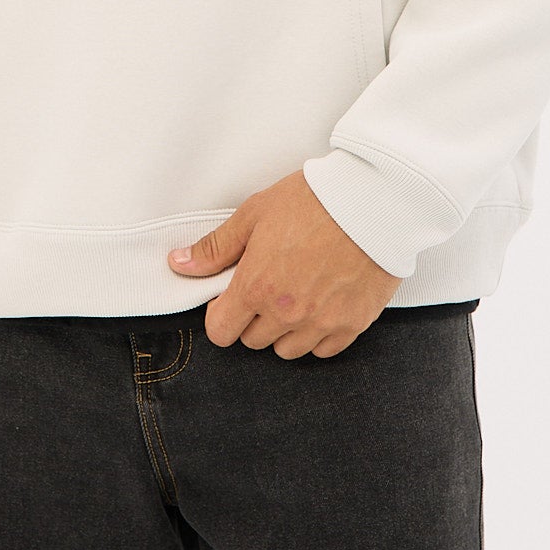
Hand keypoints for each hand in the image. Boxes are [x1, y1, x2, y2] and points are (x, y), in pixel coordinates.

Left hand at [167, 168, 403, 358]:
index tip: (231, 294)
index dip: (221, 313)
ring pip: (287, 350)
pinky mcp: (352, 325)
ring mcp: (320, 324)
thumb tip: (178, 264)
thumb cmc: (312, 200)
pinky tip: (321, 304)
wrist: (372, 200)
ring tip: (296, 292)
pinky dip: (317, 334)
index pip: (220, 331)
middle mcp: (286, 314)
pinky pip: (323, 350)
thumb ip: (216, 247)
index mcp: (256, 287)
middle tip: (268, 283)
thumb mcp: (255, 214)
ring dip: (284, 329)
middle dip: (252, 316)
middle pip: (253, 340)